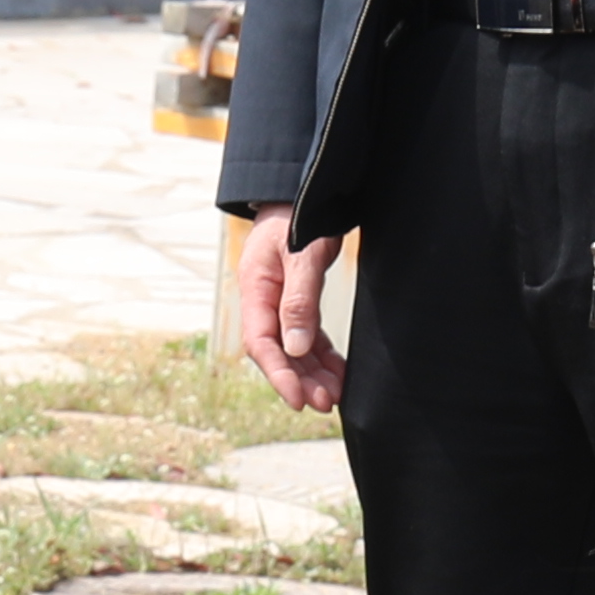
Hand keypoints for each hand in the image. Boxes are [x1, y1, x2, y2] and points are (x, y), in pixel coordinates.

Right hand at [219, 211, 347, 411]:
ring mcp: (281, 302)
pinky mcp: (300, 300)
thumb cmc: (299, 215)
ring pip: (295, 348)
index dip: (279, 375)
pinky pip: (309, 336)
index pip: (262, 343)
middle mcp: (264, 301)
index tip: (298, 400)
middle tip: (325, 404)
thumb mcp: (301, 254)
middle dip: (300, 381)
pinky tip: (339, 374)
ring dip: (313, 374)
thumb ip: (299, 300)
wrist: (303, 190)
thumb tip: (295, 348)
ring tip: (335, 396)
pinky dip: (323, 356)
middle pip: (278, 352)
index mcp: (255, 290)